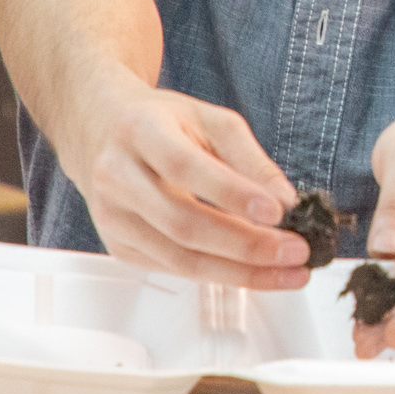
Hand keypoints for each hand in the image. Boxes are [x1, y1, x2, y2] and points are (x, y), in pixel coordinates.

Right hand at [56, 77, 307, 287]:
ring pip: (179, 258)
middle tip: (295, 251)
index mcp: (140, 132)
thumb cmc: (160, 123)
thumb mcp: (209, 119)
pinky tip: (254, 273)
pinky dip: (219, 274)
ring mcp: (112, 216)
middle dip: (246, 244)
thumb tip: (286, 200)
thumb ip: (249, 157)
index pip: (185, 167)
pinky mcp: (118, 245)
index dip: (232, 193)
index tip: (278, 211)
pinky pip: (173, 269)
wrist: (99, 131)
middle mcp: (117, 176)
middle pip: (183, 223)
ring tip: (286, 271)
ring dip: (239, 271)